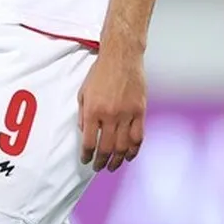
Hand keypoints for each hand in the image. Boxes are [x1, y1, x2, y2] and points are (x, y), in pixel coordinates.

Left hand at [78, 47, 145, 171]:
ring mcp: (126, 114)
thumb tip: (85, 133)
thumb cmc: (101, 72)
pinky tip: (129, 156)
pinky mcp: (140, 111)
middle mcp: (110, 115)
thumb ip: (83, 114)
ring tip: (113, 166)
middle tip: (98, 168)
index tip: (86, 160)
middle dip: (101, 162)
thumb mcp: (83, 92)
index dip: (87, 156)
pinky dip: (134, 150)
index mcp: (93, 110)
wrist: (121, 56)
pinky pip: (138, 137)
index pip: (89, 142)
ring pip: (123, 146)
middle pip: (106, 148)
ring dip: (117, 160)